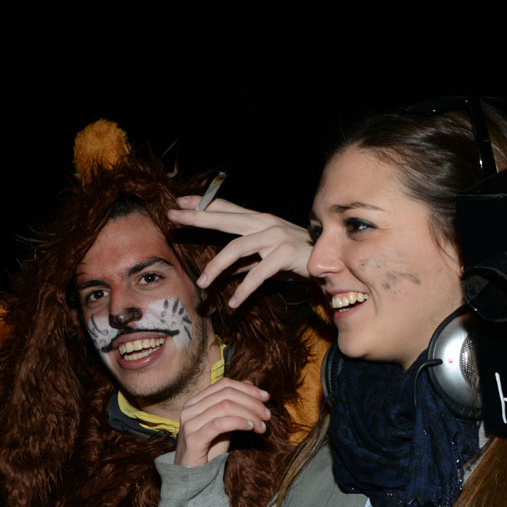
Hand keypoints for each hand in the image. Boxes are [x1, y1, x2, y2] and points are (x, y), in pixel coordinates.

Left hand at [167, 195, 312, 308]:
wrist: (334, 264)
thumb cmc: (297, 259)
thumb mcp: (266, 257)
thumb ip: (244, 260)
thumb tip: (221, 269)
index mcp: (259, 221)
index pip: (226, 208)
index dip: (202, 204)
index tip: (179, 203)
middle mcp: (265, 223)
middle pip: (225, 219)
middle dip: (197, 217)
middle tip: (172, 218)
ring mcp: (276, 236)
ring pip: (237, 248)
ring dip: (216, 267)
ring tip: (201, 283)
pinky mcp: (285, 254)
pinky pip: (259, 273)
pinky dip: (244, 290)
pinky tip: (233, 303)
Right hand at [174, 377, 270, 466]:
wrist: (192, 474)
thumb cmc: (209, 448)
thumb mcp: (224, 423)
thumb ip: (233, 406)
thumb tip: (250, 384)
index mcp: (196, 401)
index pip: (224, 384)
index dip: (247, 388)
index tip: (266, 397)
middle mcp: (190, 408)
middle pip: (226, 394)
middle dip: (252, 402)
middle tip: (267, 415)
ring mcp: (190, 423)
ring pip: (225, 407)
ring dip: (249, 414)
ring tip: (262, 426)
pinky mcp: (193, 438)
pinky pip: (220, 424)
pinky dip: (239, 423)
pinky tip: (250, 428)